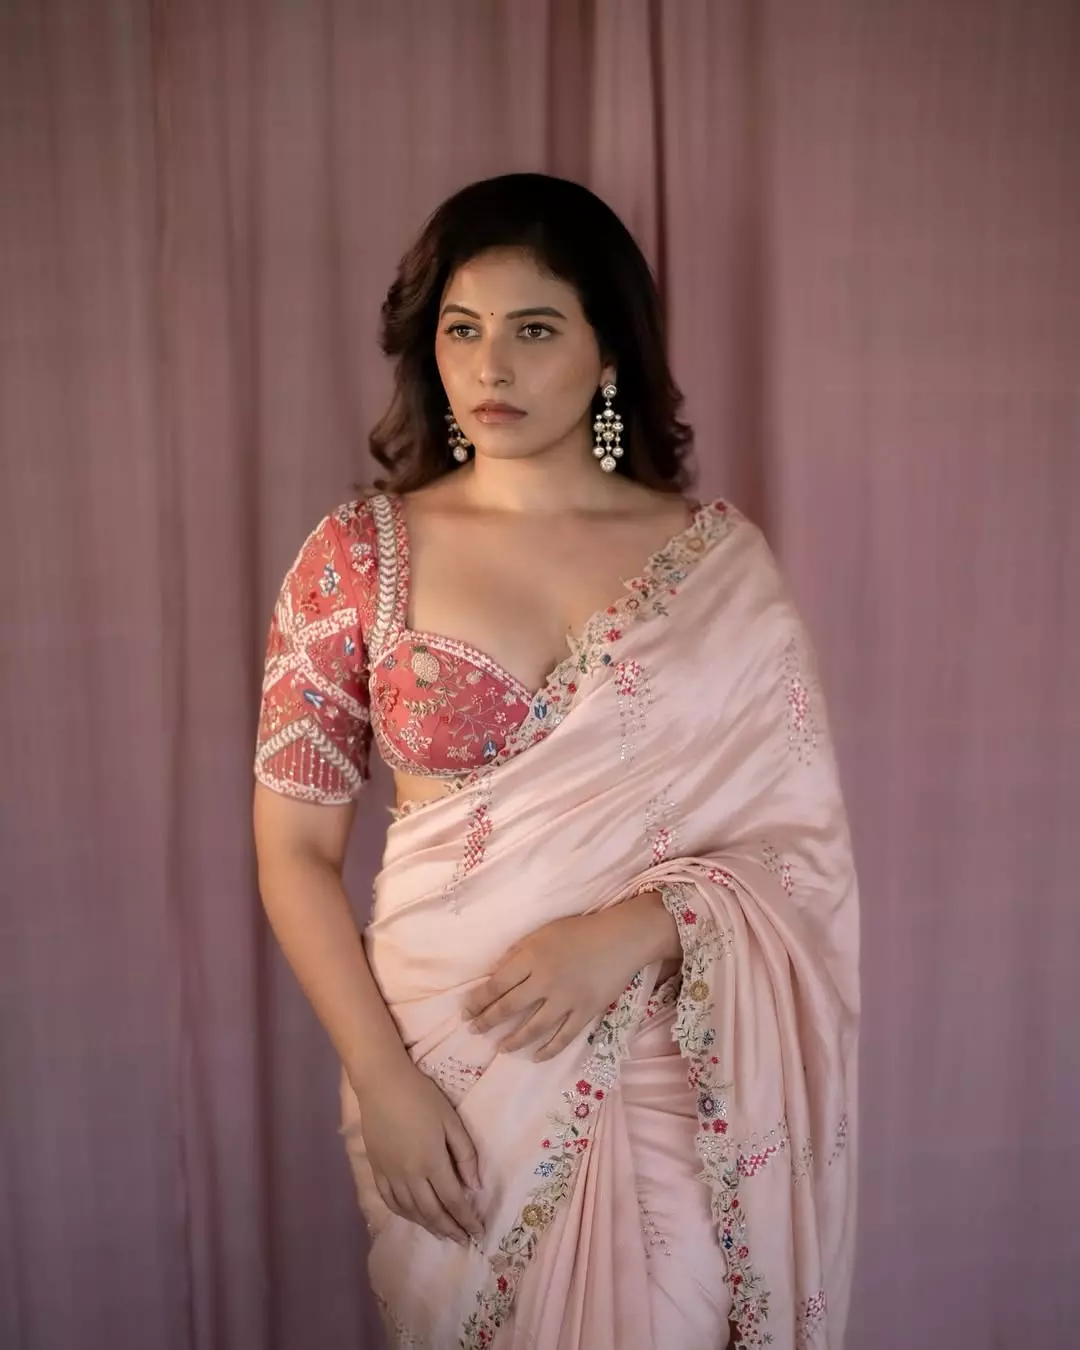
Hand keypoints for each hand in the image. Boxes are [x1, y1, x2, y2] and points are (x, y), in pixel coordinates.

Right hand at [357, 1058, 483, 1246]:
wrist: (381, 1083)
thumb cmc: (421, 1096)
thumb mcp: (451, 1120)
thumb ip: (465, 1154)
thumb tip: (474, 1186)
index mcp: (432, 1162)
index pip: (453, 1200)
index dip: (466, 1219)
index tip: (479, 1232)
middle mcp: (410, 1175)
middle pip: (432, 1212)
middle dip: (450, 1229)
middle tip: (463, 1241)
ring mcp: (390, 1175)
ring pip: (411, 1211)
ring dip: (429, 1226)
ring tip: (443, 1233)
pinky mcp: (376, 1170)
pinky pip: (390, 1202)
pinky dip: (405, 1215)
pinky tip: (414, 1217)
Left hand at [462, 895, 677, 1061]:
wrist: (621, 939)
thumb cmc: (579, 931)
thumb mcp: (542, 933)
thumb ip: (518, 953)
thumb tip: (496, 974)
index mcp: (532, 957)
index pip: (496, 984)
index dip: (478, 1000)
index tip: (466, 1011)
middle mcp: (546, 981)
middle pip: (509, 1007)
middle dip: (487, 1021)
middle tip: (474, 1030)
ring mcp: (567, 1000)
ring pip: (534, 1027)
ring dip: (514, 1040)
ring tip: (501, 1047)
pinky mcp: (586, 1012)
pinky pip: (564, 1037)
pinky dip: (548, 1050)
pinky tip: (535, 1056)